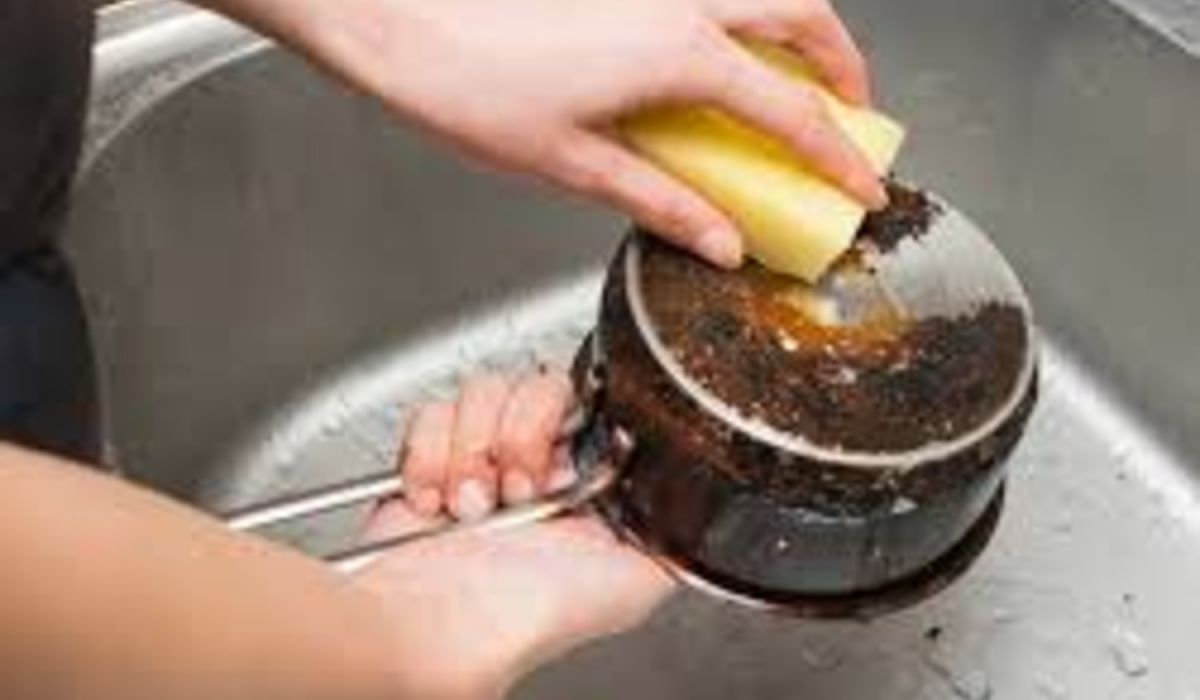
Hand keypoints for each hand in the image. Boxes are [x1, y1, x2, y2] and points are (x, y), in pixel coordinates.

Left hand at [276, 0, 884, 267]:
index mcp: (680, 55)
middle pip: (802, 16)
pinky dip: (739, 18)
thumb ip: (660, 201)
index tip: (864, 185)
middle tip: (852, 110)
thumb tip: (719, 241)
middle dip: (844, 64)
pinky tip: (714, 55)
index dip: (837, 156)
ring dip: (797, 29)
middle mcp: (679, 1)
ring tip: (796, 78)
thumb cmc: (467, 83)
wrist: (394, 14)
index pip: (790, 112)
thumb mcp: (573, 164)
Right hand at [350, 372, 674, 698]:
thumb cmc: (528, 617)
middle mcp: (537, 462)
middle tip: (515, 491)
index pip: (591, 401)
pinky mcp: (431, 456)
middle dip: (520, 437)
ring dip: (473, 451)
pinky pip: (433, 412)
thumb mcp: (634, 581)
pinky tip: (438, 502)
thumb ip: (674, 530)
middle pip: (536, 385)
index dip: (569, 422)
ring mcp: (483, 455)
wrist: (445, 631)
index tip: (558, 466)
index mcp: (586, 480)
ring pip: (484, 391)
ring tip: (474, 507)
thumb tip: (698, 496)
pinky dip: (431, 457)